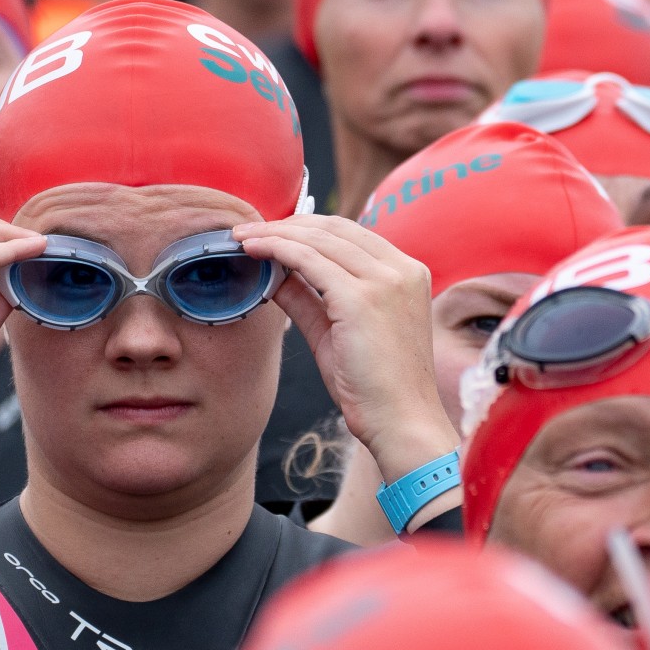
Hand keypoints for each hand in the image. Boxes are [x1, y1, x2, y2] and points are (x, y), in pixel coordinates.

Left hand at [234, 216, 458, 487]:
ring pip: (318, 239)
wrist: (402, 424)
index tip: (271, 232)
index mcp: (406, 273)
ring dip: (275, 233)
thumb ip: (309, 299)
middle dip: (286, 225)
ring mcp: (385, 280)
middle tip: (247, 230)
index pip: (349, 234)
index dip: (307, 228)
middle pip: (334, 228)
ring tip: (242, 237)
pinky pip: (309, 260)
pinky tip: (253, 252)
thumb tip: (274, 274)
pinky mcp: (363, 298)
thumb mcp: (337, 333)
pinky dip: (277, 250)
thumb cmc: (374, 388)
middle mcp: (401, 269)